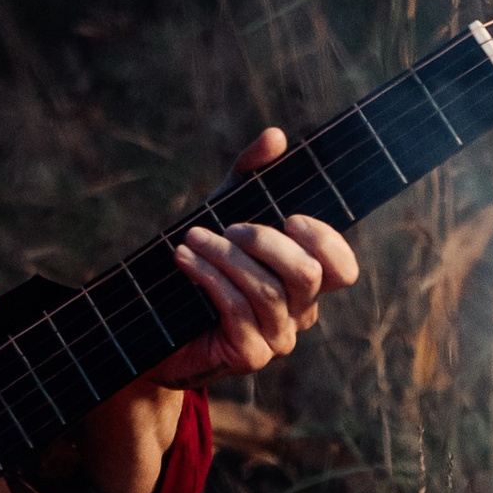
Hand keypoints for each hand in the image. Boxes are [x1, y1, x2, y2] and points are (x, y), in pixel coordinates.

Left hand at [77, 128, 357, 492]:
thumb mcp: (221, 212)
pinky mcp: (247, 356)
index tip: (290, 216)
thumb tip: (275, 136)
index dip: (326, 242)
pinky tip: (184, 260)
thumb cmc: (197, 265)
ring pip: (268, 292)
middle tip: (231, 227)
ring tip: (192, 238)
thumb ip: (249, 177)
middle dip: (268, 243)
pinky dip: (209, 280)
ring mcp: (276, 339)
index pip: (342, 269)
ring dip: (227, 259)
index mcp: (304, 281)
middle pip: (308, 277)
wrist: (150, 324)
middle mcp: (299, 313)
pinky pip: (237, 311)